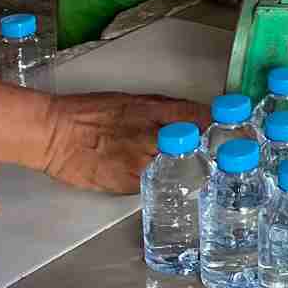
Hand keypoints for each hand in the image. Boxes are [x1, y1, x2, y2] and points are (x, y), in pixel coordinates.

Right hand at [39, 92, 209, 193]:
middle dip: (205, 152)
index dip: (218, 125)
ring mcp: (141, 162)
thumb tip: (192, 115)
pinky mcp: (129, 184)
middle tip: (216, 157)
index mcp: (153, 110)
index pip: (198, 116)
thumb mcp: (131, 101)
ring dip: (182, 171)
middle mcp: (151, 136)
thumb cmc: (88, 113)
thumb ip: (164, 110)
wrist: (55, 134)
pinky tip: (154, 181)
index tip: (232, 130)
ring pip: (175, 170)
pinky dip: (157, 184)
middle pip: (193, 146)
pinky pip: (153, 186)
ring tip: (182, 173)